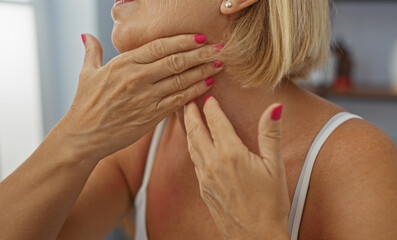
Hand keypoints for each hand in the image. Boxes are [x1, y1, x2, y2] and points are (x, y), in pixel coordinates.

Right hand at [61, 34, 222, 160]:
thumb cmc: (85, 105)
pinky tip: (208, 84)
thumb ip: (92, 52)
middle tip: (220, 49)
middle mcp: (137, 78)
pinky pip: (179, 101)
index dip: (183, 41)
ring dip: (203, 71)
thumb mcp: (86, 74)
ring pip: (181, 80)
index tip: (200, 37)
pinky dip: (195, 91)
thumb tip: (87, 35)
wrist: (83, 137)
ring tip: (219, 64)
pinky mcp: (152, 116)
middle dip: (201, 54)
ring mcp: (146, 98)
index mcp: (123, 64)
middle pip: (176, 61)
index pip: (160, 47)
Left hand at [184, 97, 290, 239]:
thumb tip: (274, 107)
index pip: (215, 121)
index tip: (207, 95)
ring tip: (186, 116)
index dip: (210, 106)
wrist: (256, 238)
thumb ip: (270, 134)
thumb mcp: (274, 166)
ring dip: (188, 128)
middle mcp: (213, 163)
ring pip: (191, 145)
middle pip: (195, 130)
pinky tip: (195, 144)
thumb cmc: (270, 204)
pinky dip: (192, 146)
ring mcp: (205, 177)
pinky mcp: (204, 189)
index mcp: (231, 153)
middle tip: (187, 99)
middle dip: (190, 112)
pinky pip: (194, 161)